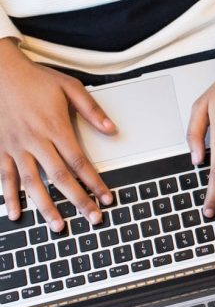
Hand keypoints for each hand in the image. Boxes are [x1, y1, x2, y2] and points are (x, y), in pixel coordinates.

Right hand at [0, 38, 115, 230]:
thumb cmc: (34, 79)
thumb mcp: (70, 88)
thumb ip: (92, 111)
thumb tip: (112, 130)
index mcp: (55, 127)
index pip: (80, 162)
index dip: (94, 182)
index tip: (107, 197)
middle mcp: (35, 140)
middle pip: (60, 177)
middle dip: (78, 200)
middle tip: (92, 218)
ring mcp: (15, 147)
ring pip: (32, 183)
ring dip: (46, 207)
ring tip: (58, 226)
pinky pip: (4, 177)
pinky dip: (10, 196)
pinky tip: (16, 213)